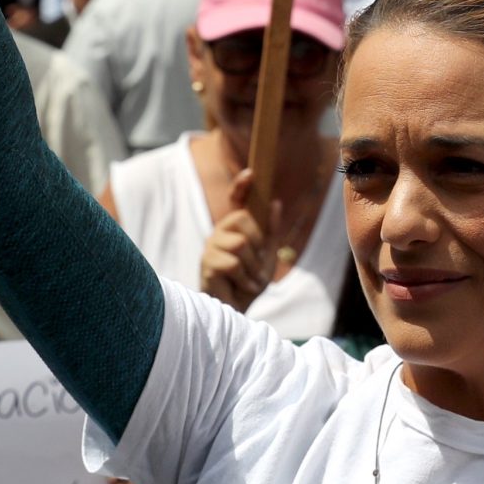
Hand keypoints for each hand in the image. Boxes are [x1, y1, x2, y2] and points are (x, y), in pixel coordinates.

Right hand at [198, 167, 276, 313]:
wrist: (238, 309)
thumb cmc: (250, 281)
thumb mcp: (267, 255)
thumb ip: (271, 230)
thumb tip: (276, 202)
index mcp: (235, 228)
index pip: (235, 200)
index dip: (241, 186)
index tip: (251, 173)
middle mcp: (220, 232)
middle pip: (241, 219)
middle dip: (258, 243)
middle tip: (259, 263)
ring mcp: (211, 247)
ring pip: (240, 244)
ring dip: (253, 266)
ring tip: (251, 279)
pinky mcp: (207, 264)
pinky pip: (233, 263)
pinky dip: (245, 278)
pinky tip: (244, 286)